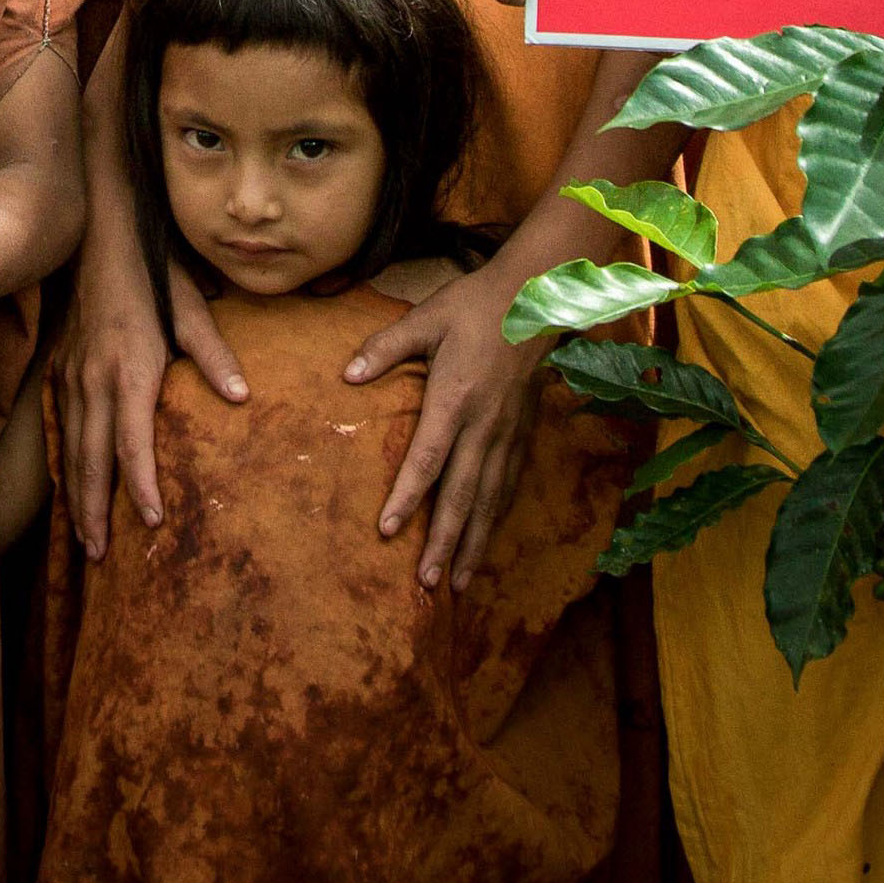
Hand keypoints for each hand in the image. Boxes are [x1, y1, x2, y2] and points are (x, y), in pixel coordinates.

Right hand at [52, 219, 238, 558]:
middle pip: (90, 460)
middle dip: (94, 512)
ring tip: (84, 536)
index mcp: (130, 371)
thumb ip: (214, 354)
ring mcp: (70, 376)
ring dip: (76, 496)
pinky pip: (59, 427)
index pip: (132, 445)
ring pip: (69, 449)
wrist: (98, 237)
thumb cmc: (152, 273)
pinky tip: (70, 486)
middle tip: (100, 555)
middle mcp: (93, 381)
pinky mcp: (59, 369)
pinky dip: (64, 463)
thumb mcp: (190, 308)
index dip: (140, 487)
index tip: (153, 521)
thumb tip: (242, 396)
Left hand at [345, 258, 551, 589]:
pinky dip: (497, 518)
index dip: (408, 497)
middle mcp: (484, 425)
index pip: (428, 458)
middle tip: (427, 584)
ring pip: (490, 499)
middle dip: (445, 542)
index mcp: (455, 398)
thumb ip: (385, 348)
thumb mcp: (425, 318)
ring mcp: (508, 433)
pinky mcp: (524, 432)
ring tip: (460, 583)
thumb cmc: (474, 306)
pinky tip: (487, 540)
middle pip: (462, 494)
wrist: (537, 298)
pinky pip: (510, 484)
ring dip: (475, 543)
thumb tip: (346, 375)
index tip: (388, 531)